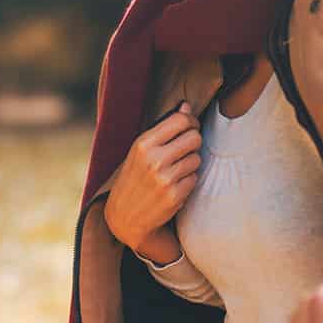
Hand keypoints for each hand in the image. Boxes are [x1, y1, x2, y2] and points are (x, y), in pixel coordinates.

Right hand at [104, 102, 202, 263]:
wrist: (124, 216)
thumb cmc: (134, 177)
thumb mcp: (141, 149)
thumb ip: (164, 128)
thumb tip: (186, 106)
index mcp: (144, 144)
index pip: (181, 121)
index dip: (192, 122)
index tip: (190, 128)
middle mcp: (154, 160)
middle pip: (194, 138)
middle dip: (194, 142)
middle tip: (185, 149)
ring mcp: (165, 179)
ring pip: (197, 159)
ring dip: (191, 163)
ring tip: (176, 169)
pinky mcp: (174, 196)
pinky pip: (195, 178)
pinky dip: (189, 180)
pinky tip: (175, 184)